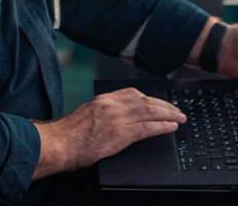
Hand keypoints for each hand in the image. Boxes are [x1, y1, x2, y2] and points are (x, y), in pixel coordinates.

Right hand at [31, 88, 185, 178]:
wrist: (57, 144)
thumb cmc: (67, 136)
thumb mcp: (86, 115)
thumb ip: (102, 113)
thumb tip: (114, 120)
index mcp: (103, 99)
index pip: (133, 93)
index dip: (150, 98)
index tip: (160, 102)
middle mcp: (112, 105)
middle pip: (146, 101)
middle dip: (164, 105)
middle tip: (177, 110)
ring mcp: (117, 118)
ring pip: (150, 111)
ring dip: (169, 114)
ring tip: (179, 118)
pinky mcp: (120, 134)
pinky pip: (147, 128)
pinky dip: (162, 126)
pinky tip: (170, 128)